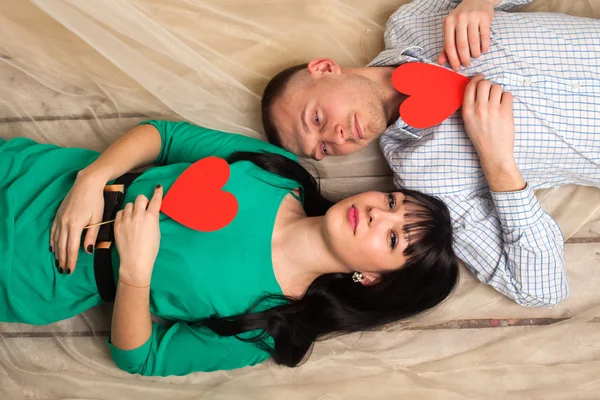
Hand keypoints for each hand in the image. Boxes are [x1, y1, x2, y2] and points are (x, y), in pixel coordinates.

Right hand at [51, 173, 105, 273]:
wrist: (87, 184)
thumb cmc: (96, 201)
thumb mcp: (97, 218)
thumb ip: (91, 235)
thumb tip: (87, 250)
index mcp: (75, 225)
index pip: (72, 247)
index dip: (71, 260)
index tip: (70, 270)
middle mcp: (64, 223)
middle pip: (62, 246)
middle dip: (63, 259)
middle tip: (63, 271)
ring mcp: (60, 218)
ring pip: (56, 240)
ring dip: (57, 252)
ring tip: (58, 263)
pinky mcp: (58, 215)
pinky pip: (53, 231)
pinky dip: (53, 241)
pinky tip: (53, 247)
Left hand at [115, 185, 162, 286]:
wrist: (135, 261)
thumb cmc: (150, 250)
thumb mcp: (156, 232)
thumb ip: (153, 220)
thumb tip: (150, 212)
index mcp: (151, 217)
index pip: (155, 200)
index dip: (157, 193)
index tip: (158, 187)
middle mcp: (138, 215)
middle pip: (140, 198)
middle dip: (143, 201)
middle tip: (144, 208)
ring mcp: (126, 219)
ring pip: (129, 204)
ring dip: (133, 208)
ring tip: (134, 217)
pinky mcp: (117, 224)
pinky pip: (120, 212)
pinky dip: (124, 214)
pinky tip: (126, 221)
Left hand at [438, 0, 493, 70]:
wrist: (477, 0)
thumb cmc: (462, 18)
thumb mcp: (451, 29)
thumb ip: (446, 46)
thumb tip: (440, 62)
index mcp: (448, 22)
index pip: (449, 45)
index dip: (453, 59)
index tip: (456, 68)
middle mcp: (459, 18)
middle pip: (461, 45)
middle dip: (464, 58)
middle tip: (467, 64)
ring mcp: (472, 16)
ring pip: (473, 41)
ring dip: (475, 53)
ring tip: (475, 56)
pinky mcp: (484, 17)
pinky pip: (485, 36)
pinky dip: (484, 46)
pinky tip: (483, 50)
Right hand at [462, 75, 524, 191]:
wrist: (494, 152)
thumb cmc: (481, 138)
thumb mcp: (468, 122)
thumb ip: (469, 106)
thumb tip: (475, 88)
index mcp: (467, 111)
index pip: (470, 86)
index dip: (476, 79)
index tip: (481, 77)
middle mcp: (479, 108)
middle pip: (484, 83)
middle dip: (488, 84)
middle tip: (490, 91)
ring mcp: (493, 110)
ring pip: (497, 87)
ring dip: (498, 91)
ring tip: (498, 101)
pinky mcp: (506, 112)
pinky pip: (508, 95)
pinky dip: (507, 98)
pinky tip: (504, 106)